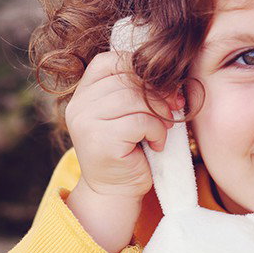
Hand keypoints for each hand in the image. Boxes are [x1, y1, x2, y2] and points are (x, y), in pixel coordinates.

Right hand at [65, 51, 183, 198]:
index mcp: (83, 92)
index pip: (109, 61)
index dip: (139, 67)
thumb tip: (171, 73)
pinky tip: (157, 144)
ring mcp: (85, 122)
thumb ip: (137, 90)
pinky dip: (157, 131)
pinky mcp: (100, 140)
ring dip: (159, 113)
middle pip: (127, 79)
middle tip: (174, 106)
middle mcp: (79, 105)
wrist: (116, 191)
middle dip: (158, 92)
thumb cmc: (129, 149)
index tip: (161, 86)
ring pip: (134, 98)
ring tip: (164, 128)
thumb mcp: (130, 112)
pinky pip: (139, 121)